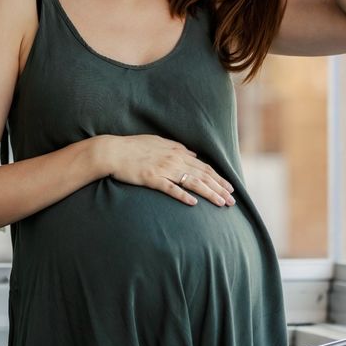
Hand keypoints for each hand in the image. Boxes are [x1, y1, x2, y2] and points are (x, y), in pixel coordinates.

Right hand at [100, 134, 236, 206]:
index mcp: (176, 151)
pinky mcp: (151, 178)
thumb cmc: (134, 147)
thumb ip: (177, 148)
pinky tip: (194, 204)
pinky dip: (183, 195)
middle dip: (220, 187)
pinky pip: (171, 188)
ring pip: (192, 182)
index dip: (218, 177)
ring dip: (209, 193)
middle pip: (203, 175)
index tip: (229, 187)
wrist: (112, 151)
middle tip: (233, 200)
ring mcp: (163, 169)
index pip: (203, 166)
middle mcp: (173, 159)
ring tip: (222, 203)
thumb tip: (192, 154)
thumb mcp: (158, 142)